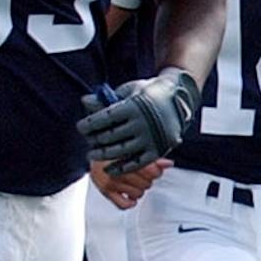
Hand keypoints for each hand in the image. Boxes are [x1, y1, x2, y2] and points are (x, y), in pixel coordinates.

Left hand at [77, 69, 199, 173]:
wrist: (180, 99)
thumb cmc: (150, 93)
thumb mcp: (129, 90)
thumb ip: (107, 98)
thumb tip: (85, 101)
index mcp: (134, 106)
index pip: (104, 118)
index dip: (89, 124)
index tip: (81, 128)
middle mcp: (143, 123)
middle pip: (110, 136)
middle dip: (94, 140)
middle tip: (88, 141)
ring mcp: (151, 138)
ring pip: (121, 151)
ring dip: (103, 155)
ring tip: (92, 155)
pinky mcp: (158, 150)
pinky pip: (136, 163)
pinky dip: (121, 168)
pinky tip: (109, 169)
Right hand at [89, 158, 170, 209]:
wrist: (94, 155)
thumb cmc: (115, 154)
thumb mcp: (134, 152)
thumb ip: (152, 158)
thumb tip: (168, 164)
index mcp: (126, 157)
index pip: (151, 171)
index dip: (155, 171)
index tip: (152, 169)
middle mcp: (117, 170)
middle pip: (146, 183)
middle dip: (146, 179)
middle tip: (138, 174)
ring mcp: (110, 182)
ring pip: (138, 194)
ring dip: (137, 189)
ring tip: (131, 181)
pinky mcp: (106, 192)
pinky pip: (124, 204)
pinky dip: (129, 201)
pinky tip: (128, 194)